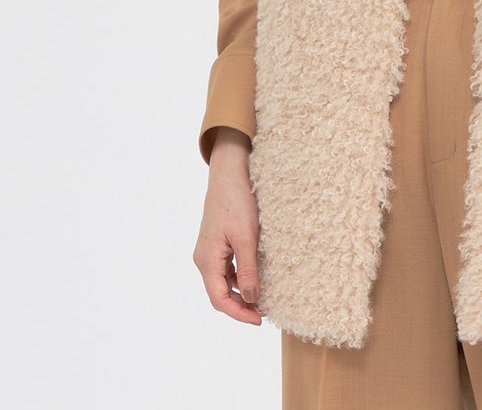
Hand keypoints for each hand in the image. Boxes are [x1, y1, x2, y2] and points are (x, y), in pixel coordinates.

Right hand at [193, 127, 262, 325]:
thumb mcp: (246, 238)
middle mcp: (203, 259)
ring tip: (263, 299)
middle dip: (240, 306)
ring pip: (223, 282)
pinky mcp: (216, 243)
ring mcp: (209, 251)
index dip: (238, 313)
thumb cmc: (237, 202)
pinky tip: (255, 278)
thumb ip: (248, 270)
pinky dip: (239, 278)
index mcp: (207, 260)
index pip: (219, 299)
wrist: (229, 173)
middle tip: (264, 313)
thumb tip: (252, 299)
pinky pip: (226, 269)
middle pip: (219, 294)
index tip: (259, 320)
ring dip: (240, 293)